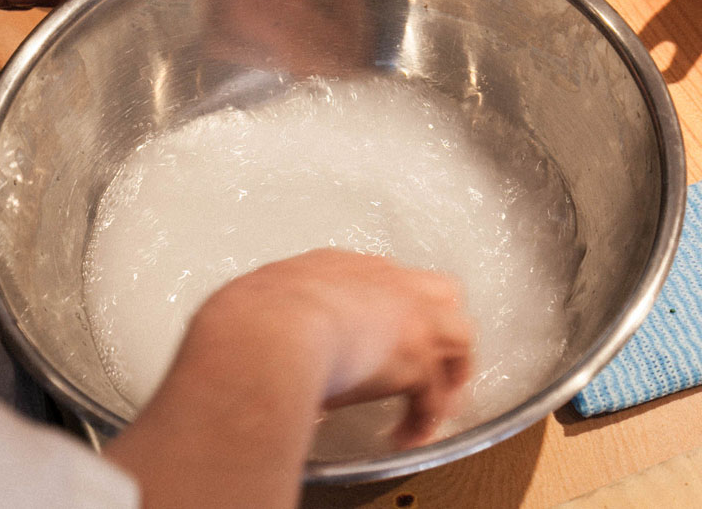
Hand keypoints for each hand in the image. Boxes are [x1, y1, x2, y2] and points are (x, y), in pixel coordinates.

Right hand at [200, 248, 473, 446]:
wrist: (267, 333)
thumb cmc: (250, 319)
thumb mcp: (254, 297)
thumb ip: (263, 309)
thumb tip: (242, 324)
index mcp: (338, 266)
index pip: (378, 279)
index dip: (381, 309)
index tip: (372, 334)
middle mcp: (381, 283)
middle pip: (438, 293)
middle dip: (437, 324)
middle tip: (425, 357)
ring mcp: (408, 318)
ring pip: (459, 336)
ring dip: (448, 369)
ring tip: (434, 398)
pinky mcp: (416, 360)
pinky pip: (435, 397)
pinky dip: (423, 420)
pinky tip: (405, 434)